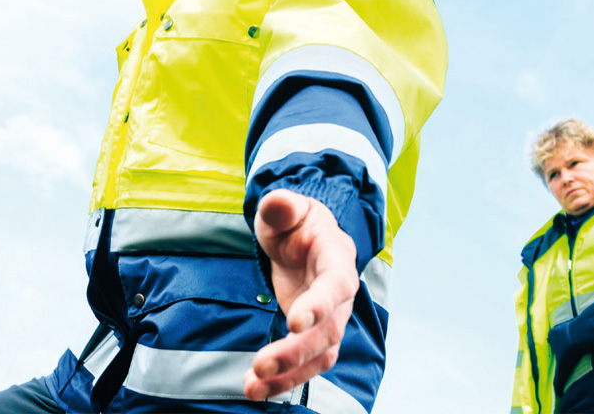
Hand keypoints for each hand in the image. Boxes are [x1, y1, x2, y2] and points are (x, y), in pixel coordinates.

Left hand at [244, 190, 358, 400]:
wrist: (303, 240)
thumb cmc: (295, 223)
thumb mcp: (286, 209)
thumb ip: (282, 207)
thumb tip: (277, 205)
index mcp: (337, 258)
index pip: (336, 285)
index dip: (320, 305)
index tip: (294, 323)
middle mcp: (340, 293)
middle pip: (329, 329)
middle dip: (297, 351)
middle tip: (262, 365)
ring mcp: (330, 317)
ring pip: (321, 353)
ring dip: (290, 374)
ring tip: (253, 387)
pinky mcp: (314, 335)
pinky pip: (307, 363)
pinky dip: (284, 379)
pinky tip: (255, 387)